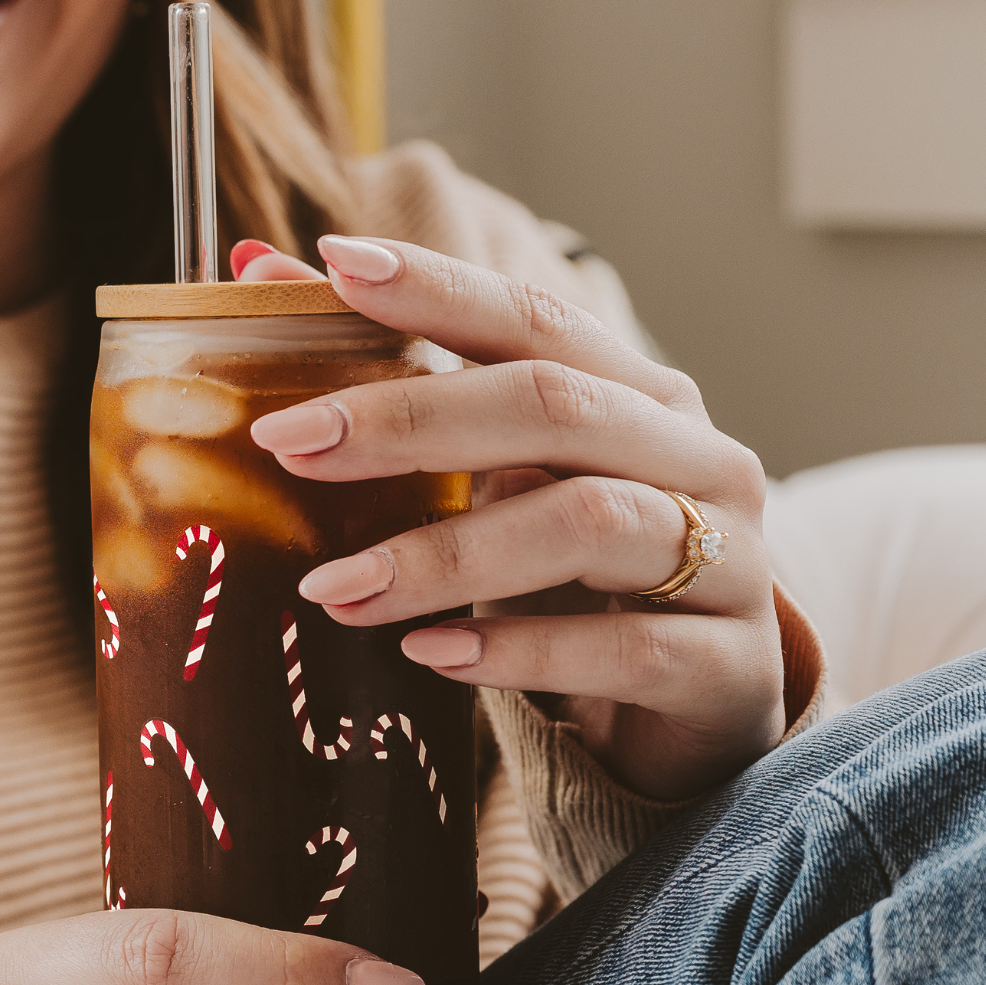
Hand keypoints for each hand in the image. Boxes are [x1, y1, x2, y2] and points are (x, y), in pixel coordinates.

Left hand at [232, 235, 782, 799]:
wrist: (695, 717)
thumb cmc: (584, 583)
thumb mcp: (503, 485)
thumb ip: (401, 391)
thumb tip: (259, 272)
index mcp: (638, 396)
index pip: (534, 319)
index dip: (440, 288)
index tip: (335, 268)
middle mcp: (694, 455)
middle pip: (552, 406)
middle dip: (409, 419)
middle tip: (288, 444)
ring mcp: (725, 558)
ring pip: (586, 522)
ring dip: (444, 556)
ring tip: (334, 590)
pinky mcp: (726, 663)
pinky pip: (622, 646)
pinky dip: (517, 652)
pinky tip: (429, 655)